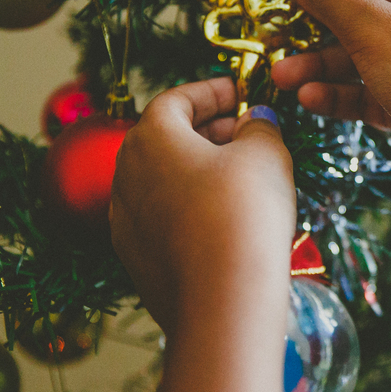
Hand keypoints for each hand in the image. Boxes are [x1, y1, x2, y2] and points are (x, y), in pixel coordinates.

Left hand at [109, 78, 295, 336]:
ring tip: (240, 176)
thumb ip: (259, 127)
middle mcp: (125, 174)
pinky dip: (189, 207)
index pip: (176, 99)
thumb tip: (255, 121)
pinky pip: (162, 219)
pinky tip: (223, 218)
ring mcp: (125, 221)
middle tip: (246, 131)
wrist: (222, 299)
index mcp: (150, 137)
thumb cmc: (243, 212)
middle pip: (164, 138)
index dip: (212, 91)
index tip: (240, 92)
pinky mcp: (136, 260)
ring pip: (161, 181)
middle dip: (206, 130)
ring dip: (197, 171)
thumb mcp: (266, 154)